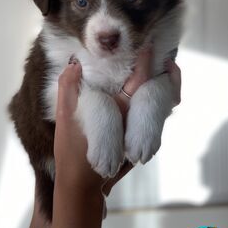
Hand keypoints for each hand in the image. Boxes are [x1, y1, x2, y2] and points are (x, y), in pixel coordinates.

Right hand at [54, 50, 181, 192]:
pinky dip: (158, 95)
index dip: (144, 60)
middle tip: (159, 46)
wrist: (83, 185)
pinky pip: (155, 111)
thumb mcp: (64, 120)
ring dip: (162, 80)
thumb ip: (67, 90)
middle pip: (157, 88)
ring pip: (160, 101)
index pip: (139, 80)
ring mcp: (140, 130)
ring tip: (162, 60)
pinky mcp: (139, 135)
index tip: (146, 42)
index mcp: (119, 111)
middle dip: (160, 67)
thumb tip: (74, 64)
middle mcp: (135, 119)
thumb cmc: (71, 152)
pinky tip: (150, 83)